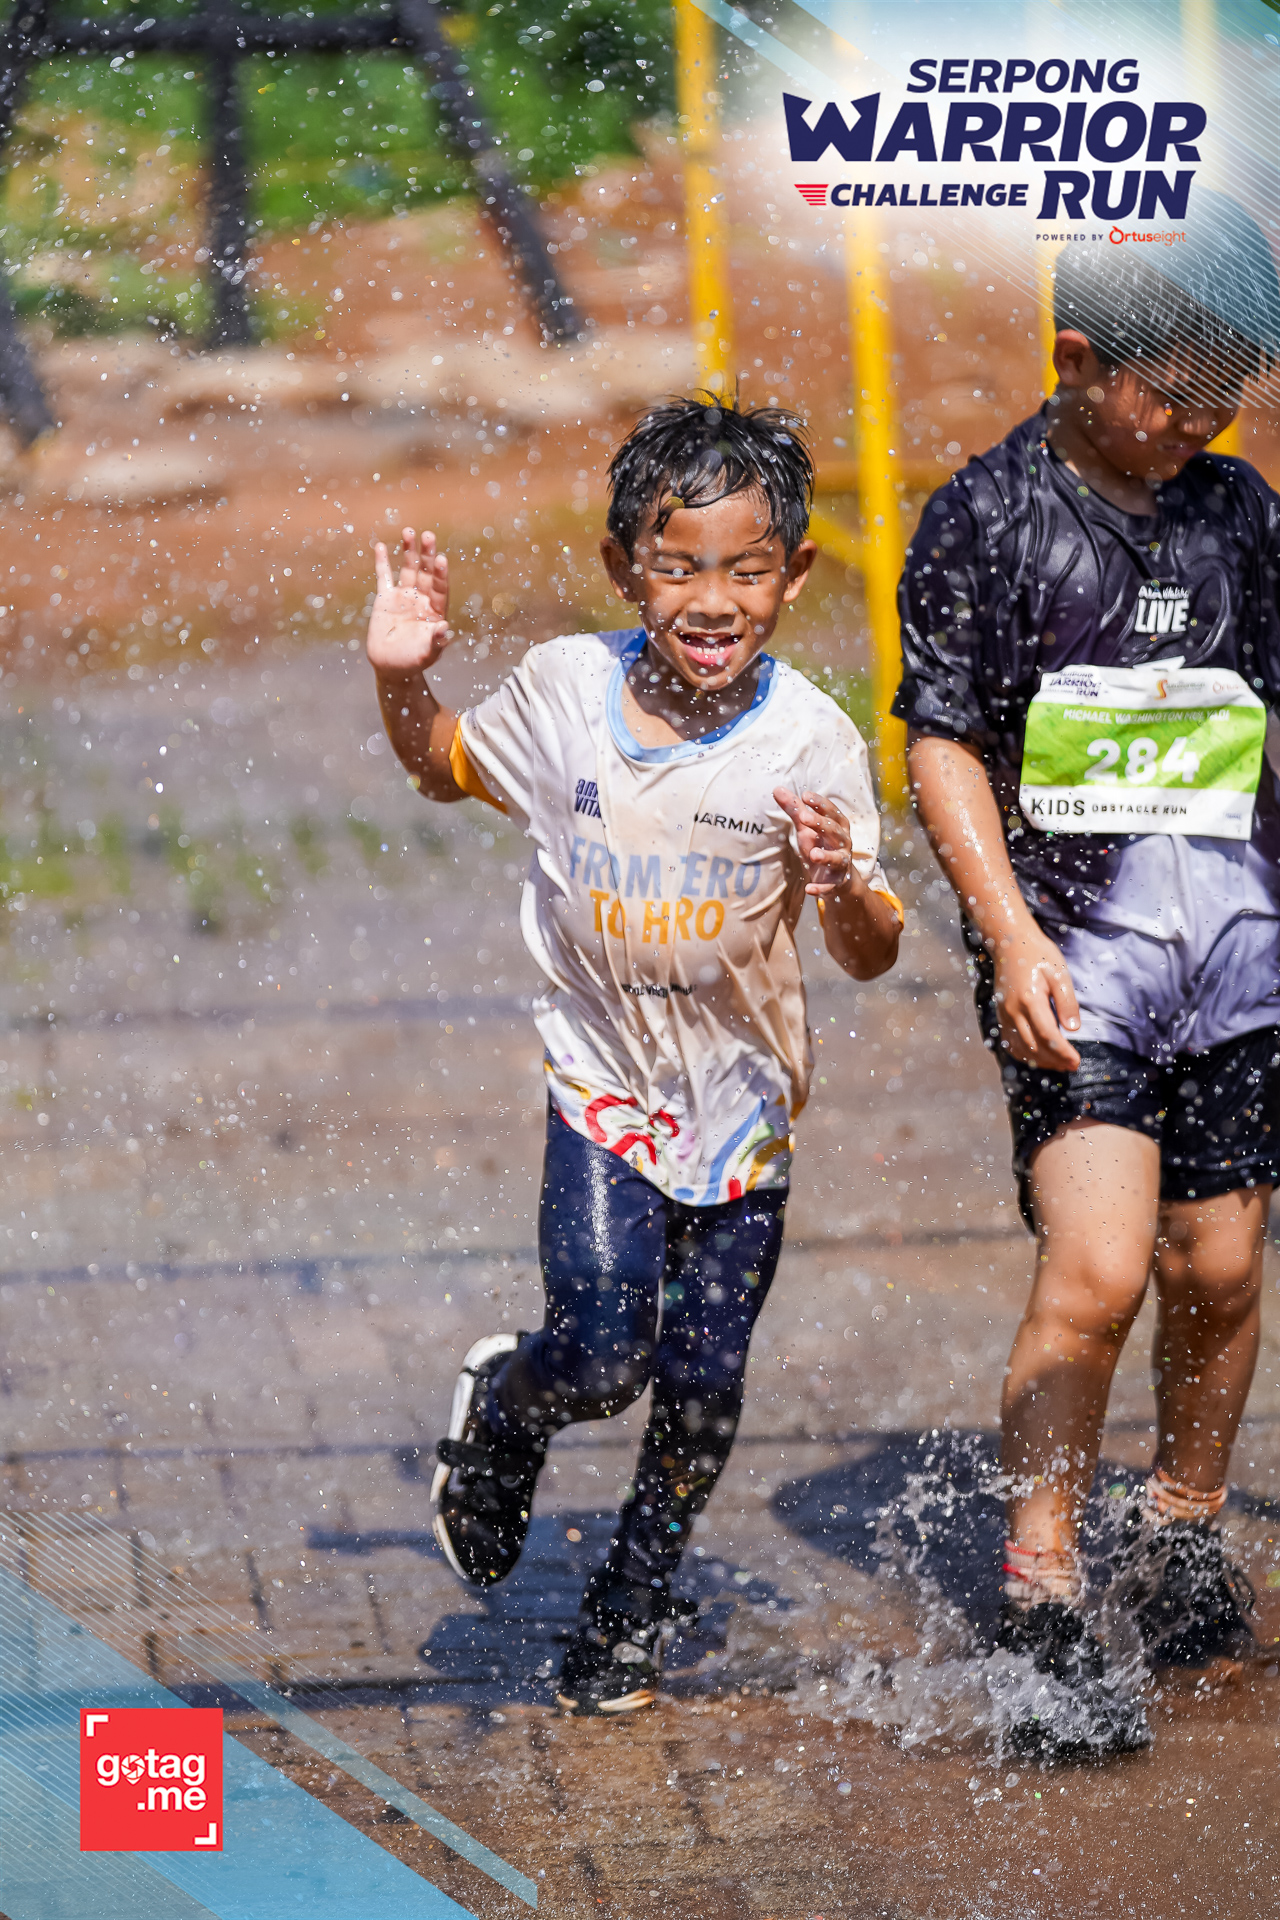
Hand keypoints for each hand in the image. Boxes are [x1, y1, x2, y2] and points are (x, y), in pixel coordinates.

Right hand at [367, 527, 450, 678]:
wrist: (392, 667)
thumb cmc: (414, 661)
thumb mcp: (428, 653)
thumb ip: (436, 641)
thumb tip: (445, 628)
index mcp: (436, 610)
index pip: (440, 588)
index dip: (440, 574)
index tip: (441, 559)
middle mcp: (422, 599)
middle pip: (426, 572)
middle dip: (427, 555)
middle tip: (428, 535)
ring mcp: (404, 596)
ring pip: (407, 569)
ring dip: (408, 551)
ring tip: (409, 531)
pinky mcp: (385, 598)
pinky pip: (384, 576)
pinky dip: (382, 562)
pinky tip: (382, 546)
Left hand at [774, 787, 862, 895]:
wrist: (836, 878)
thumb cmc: (821, 846)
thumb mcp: (806, 829)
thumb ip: (795, 810)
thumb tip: (777, 789)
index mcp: (837, 826)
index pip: (831, 811)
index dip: (820, 803)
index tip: (805, 795)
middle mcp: (843, 842)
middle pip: (834, 831)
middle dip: (821, 824)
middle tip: (803, 818)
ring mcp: (841, 863)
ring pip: (837, 858)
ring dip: (826, 856)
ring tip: (813, 854)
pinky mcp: (836, 882)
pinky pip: (830, 886)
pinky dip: (821, 888)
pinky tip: (810, 889)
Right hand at [992, 924, 1080, 1070]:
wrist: (1009, 943)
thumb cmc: (1038, 955)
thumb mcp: (1060, 973)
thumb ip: (1067, 1002)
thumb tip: (1073, 1029)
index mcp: (1030, 1000)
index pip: (1048, 1036)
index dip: (1063, 1052)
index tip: (1076, 1061)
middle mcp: (1014, 1011)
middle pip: (1034, 1046)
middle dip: (1054, 1060)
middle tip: (1072, 1066)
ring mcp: (1004, 1014)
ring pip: (1021, 1048)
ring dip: (1040, 1061)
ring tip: (1059, 1064)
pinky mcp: (1001, 1014)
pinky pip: (1010, 1042)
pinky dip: (1024, 1054)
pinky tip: (1038, 1057)